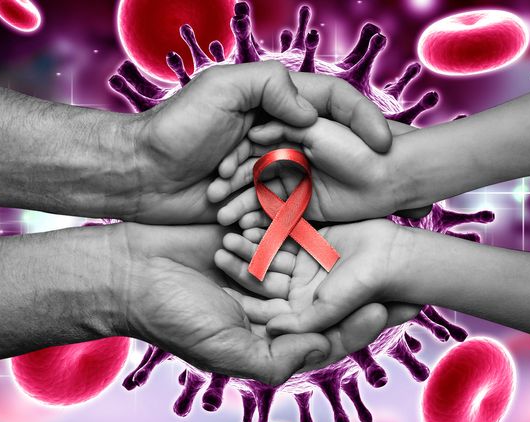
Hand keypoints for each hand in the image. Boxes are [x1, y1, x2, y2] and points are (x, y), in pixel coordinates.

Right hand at [109, 222, 399, 382]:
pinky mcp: (256, 230)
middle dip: (374, 282)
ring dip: (356, 247)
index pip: (333, 332)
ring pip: (322, 257)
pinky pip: (294, 225)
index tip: (401, 306)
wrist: (127, 272)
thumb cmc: (172, 317)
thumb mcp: (225, 348)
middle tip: (415, 268)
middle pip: (337, 292)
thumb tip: (325, 350)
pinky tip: (350, 206)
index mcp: (275, 334)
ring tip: (393, 230)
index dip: (368, 321)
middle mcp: (279, 300)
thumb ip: (276, 357)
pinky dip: (320, 219)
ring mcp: (269, 262)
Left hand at [114, 61, 391, 223]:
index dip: (365, 118)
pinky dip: (289, 217)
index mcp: (273, 102)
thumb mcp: (221, 89)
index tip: (388, 142)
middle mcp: (276, 134)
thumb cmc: (175, 127)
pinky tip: (296, 227)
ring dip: (316, 195)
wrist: (140, 173)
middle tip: (384, 180)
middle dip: (355, 162)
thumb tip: (310, 110)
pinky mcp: (256, 200)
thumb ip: (268, 86)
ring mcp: (267, 168)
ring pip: (309, 180)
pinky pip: (284, 208)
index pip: (333, 102)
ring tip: (334, 208)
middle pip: (329, 143)